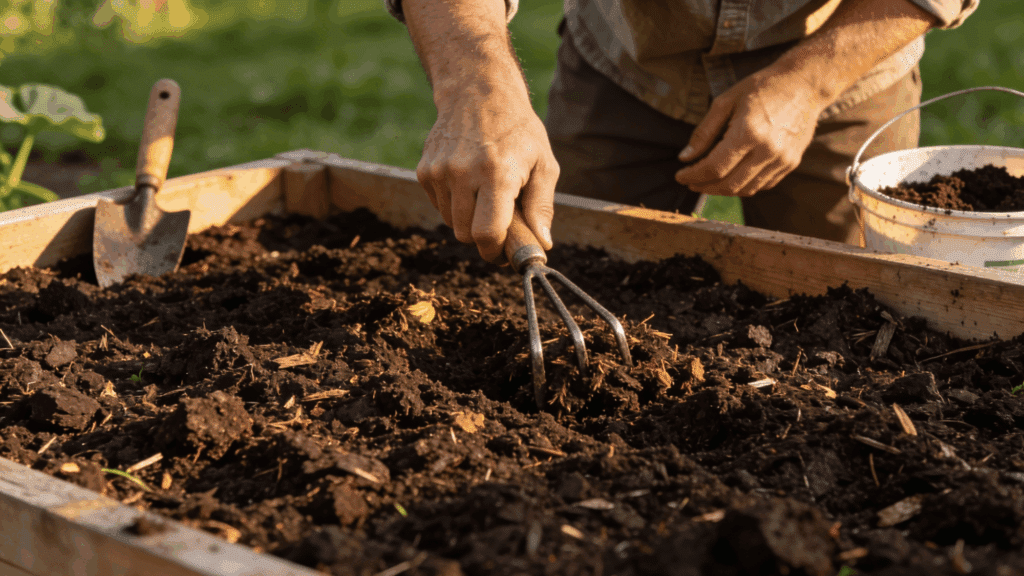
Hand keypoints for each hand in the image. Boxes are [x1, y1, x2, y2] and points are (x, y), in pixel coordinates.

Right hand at [417, 88, 557, 261]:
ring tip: (486, 196)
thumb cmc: (518, 130)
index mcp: (496, 173)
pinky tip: (469, 183)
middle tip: (500, 226)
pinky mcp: (424, 170)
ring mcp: (439, 171)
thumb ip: (542, 206)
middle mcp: (462, 173)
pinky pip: (439, 207)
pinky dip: (454, 205)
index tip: (504, 253)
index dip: (495, 251)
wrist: (478, 92)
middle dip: (483, 238)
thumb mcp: (543, 163)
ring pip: (450, 223)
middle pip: (465, 234)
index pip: (486, 233)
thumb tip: (542, 243)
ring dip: (468, 221)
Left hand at [675, 67, 828, 196]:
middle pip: (729, 184)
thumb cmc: (762, 87)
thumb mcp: (726, 101)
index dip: (693, 175)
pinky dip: (744, 186)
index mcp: (748, 132)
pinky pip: (763, 185)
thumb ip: (704, 132)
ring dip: (723, 190)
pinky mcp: (791, 163)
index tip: (680, 176)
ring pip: (746, 189)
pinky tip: (732, 177)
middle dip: (705, 187)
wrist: (805, 84)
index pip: (714, 167)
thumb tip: (685, 157)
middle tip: (691, 183)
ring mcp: (782, 159)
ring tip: (708, 182)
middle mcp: (767, 150)